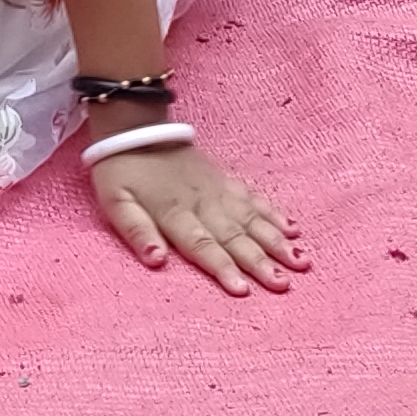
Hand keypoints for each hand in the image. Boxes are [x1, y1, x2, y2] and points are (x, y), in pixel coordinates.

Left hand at [86, 121, 304, 293]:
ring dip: (277, 241)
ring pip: (252, 218)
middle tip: (285, 283)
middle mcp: (203, 203)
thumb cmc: (122, 170)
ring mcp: (218, 190)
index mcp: (175, 212)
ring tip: (301, 261)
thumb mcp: (115, 202)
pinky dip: (274, 212)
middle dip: (261, 261)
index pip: (202, 246)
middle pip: (235, 236)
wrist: (134, 125)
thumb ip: (136, 231)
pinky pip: (254, 197)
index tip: (244, 290)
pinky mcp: (225, 179)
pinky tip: (292, 228)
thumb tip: (155, 261)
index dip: (222, 268)